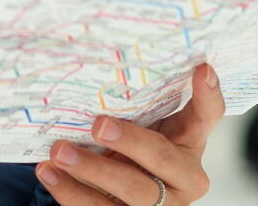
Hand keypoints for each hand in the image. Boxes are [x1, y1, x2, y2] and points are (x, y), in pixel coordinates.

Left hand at [36, 63, 225, 205]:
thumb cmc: (136, 148)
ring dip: (92, 171)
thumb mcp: (147, 124)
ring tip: (59, 152)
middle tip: (98, 125)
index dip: (207, 94)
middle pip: (161, 159)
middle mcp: (184, 178)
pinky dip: (70, 191)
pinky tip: (49, 172)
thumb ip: (141, 104)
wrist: (122, 191)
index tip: (201, 68)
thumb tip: (105, 64)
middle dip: (130, 142)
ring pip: (131, 192)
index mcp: (191, 143)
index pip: (207, 116)